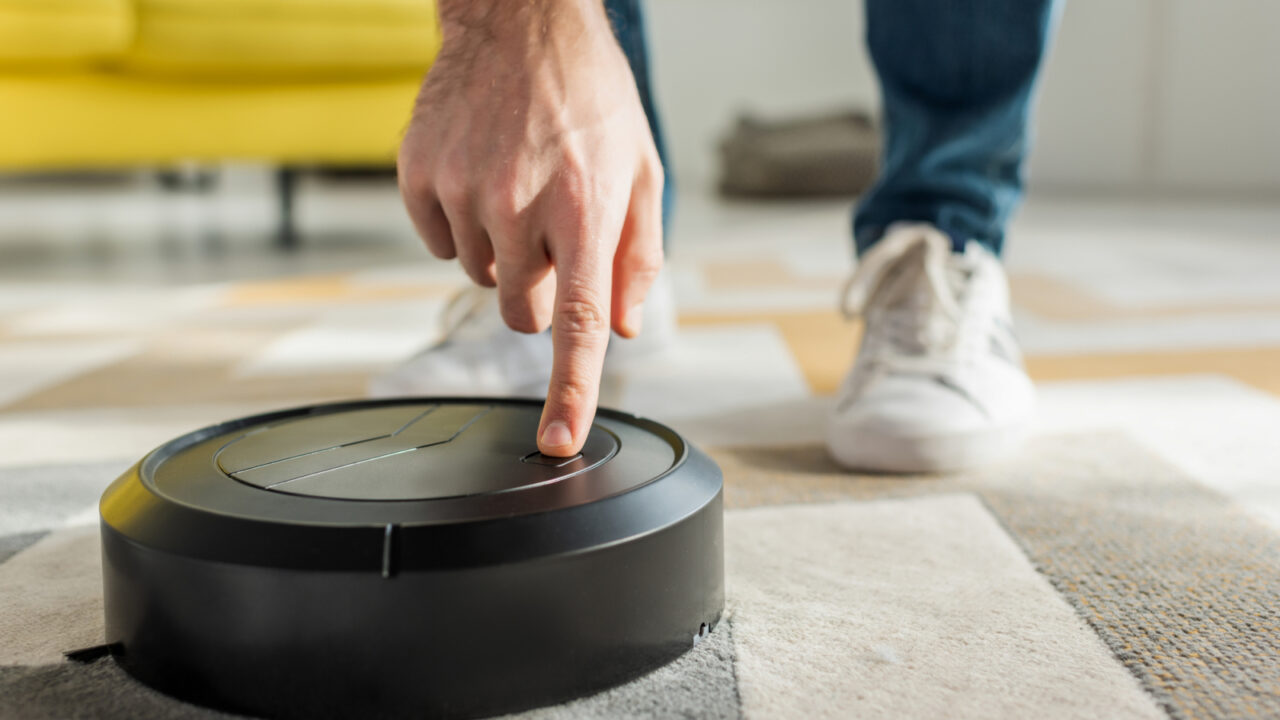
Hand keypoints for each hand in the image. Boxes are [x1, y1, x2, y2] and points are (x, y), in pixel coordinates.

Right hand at [398, 0, 663, 455]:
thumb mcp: (640, 172)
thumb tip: (621, 328)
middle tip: (551, 234)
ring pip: (481, 279)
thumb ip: (637, 257)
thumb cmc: (590, 97)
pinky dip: (461, 226)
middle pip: (522, 313)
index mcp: (584, 209)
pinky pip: (439, 243)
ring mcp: (463, 192)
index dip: (569, 391)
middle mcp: (519, 206)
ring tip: (519, 187)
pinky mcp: (420, 178)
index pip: (577, 323)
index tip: (556, 440)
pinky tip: (482, 177)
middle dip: (540, 292)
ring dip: (503, 253)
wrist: (519, 23)